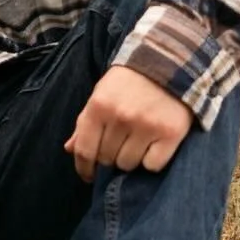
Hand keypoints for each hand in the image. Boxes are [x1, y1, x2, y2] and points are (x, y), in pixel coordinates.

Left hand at [65, 65, 194, 182]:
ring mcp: (146, 126)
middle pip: (107, 159)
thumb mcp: (100, 95)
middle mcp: (121, 117)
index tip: (88, 176)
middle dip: (109, 157)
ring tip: (136, 142)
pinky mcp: (170, 134)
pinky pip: (153, 165)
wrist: (167, 63)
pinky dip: (151, 161)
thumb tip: (69, 149)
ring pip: (129, 164)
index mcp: (98, 107)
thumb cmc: (128, 82)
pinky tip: (153, 146)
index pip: (85, 150)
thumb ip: (85, 123)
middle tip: (119, 145)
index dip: (84, 168)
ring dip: (130, 159)